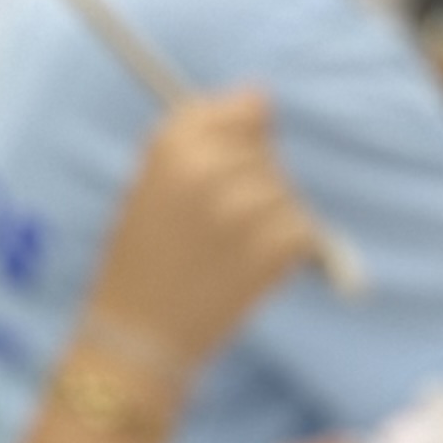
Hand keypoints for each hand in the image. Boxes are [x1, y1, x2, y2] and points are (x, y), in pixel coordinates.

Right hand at [79, 91, 328, 375]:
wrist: (139, 337)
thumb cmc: (139, 261)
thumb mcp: (149, 181)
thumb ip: (200, 137)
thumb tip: (264, 105)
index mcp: (176, 144)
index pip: (250, 104)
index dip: (242, 135)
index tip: (222, 168)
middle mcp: (213, 166)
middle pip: (269, 150)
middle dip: (252, 180)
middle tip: (215, 228)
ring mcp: (250, 204)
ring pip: (285, 191)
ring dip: (268, 218)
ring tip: (226, 253)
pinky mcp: (280, 242)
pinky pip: (304, 228)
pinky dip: (285, 249)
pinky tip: (245, 270)